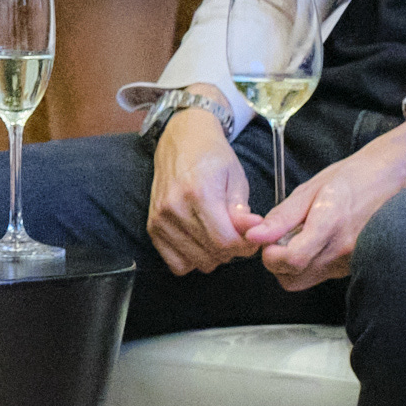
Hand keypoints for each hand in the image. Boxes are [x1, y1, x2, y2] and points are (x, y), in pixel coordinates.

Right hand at [145, 103, 260, 273]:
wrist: (181, 142)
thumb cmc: (213, 158)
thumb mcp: (236, 179)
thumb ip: (242, 211)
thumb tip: (254, 234)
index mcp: (199, 193)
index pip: (224, 241)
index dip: (244, 247)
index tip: (250, 240)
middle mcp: (174, 208)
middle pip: (211, 254)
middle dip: (231, 251)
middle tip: (236, 235)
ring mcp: (160, 219)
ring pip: (195, 262)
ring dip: (213, 256)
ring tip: (219, 237)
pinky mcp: (152, 227)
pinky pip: (176, 263)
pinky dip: (192, 260)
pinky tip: (200, 243)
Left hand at [249, 113, 405, 287]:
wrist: (394, 177)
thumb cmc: (353, 177)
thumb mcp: (310, 189)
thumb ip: (281, 217)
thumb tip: (254, 236)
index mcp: (330, 224)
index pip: (291, 260)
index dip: (269, 255)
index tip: (266, 240)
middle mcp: (343, 248)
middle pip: (292, 279)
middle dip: (277, 264)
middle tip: (280, 239)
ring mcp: (351, 260)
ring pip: (306, 279)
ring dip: (294, 263)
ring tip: (303, 235)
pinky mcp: (354, 265)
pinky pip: (322, 274)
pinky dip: (312, 262)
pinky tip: (318, 240)